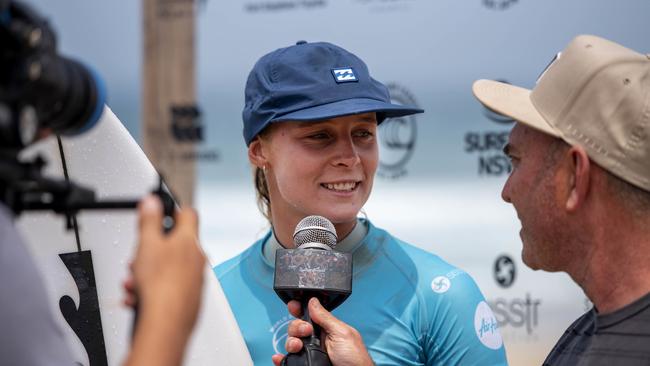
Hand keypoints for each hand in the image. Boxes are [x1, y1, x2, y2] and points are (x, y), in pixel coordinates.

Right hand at [123, 195, 205, 365]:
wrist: (167, 324)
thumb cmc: (161, 286)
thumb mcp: (147, 244)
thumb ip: (149, 220)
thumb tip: (153, 201)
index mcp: (190, 241)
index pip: (189, 214)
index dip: (173, 212)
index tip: (159, 216)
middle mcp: (197, 258)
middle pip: (175, 244)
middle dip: (152, 249)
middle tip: (139, 257)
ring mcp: (195, 279)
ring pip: (169, 267)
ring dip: (148, 272)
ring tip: (134, 281)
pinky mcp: (190, 297)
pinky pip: (169, 287)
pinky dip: (153, 289)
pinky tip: (139, 296)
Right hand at [272, 298, 373, 365]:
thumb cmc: (355, 360)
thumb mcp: (342, 333)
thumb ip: (326, 317)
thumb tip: (313, 301)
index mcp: (328, 330)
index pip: (309, 316)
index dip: (299, 309)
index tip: (293, 306)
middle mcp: (317, 341)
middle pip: (297, 328)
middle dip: (296, 327)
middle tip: (306, 331)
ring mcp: (311, 354)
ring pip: (292, 343)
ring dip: (290, 342)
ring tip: (297, 347)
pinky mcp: (306, 364)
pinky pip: (289, 361)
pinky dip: (281, 358)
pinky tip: (279, 357)